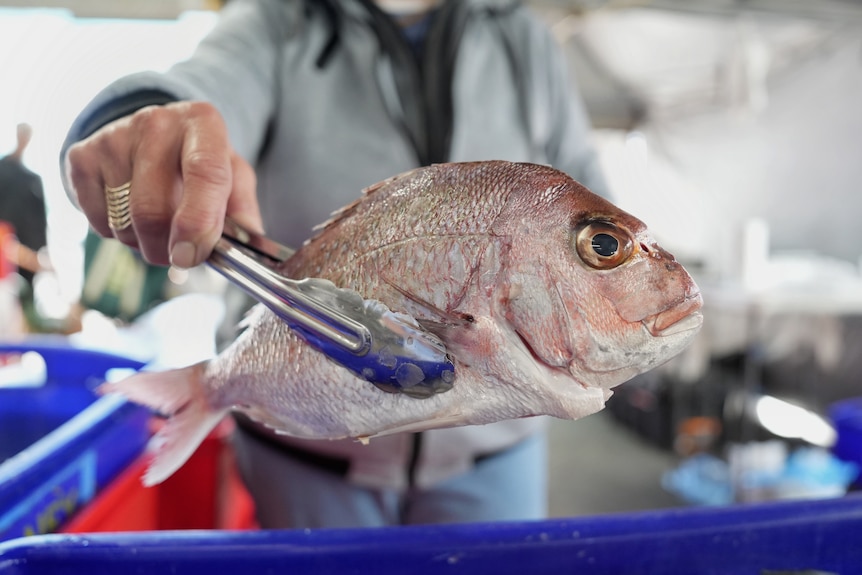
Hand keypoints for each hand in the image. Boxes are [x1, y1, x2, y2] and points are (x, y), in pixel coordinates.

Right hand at [64, 101, 262, 267]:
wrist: (152, 136)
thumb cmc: (200, 163)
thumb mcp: (234, 178)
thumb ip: (244, 210)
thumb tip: (248, 243)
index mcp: (203, 123)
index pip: (204, 174)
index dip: (198, 223)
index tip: (191, 256)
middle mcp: (156, 122)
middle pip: (152, 208)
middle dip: (166, 249)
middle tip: (180, 255)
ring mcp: (113, 137)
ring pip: (124, 221)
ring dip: (144, 243)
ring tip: (159, 227)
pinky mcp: (82, 156)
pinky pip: (98, 221)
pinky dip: (117, 233)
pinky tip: (130, 213)